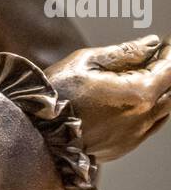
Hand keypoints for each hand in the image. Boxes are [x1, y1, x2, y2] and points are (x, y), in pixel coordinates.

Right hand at [46, 36, 170, 160]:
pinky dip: (152, 109)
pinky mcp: (123, 148)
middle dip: (167, 71)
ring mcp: (134, 136)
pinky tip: (136, 99)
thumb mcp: (86, 62)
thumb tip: (151, 44)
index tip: (166, 41)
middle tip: (157, 56)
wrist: (33, 135)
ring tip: (146, 75)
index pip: (169, 69)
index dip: (169, 52)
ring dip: (162, 91)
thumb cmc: (54, 95)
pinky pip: (150, 126)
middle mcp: (142, 118)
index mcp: (137, 93)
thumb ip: (124, 52)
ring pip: (164, 110)